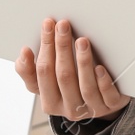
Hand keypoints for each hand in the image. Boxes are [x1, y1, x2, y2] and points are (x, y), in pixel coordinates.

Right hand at [14, 16, 130, 122]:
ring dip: (83, 62)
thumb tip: (23, 53)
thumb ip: (32, 71)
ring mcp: (91, 109)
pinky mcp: (111, 106)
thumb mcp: (49, 84)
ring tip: (82, 41)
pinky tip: (100, 67)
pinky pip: (106, 96)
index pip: (43, 72)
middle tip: (63, 25)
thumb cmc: (72, 89)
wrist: (101, 105)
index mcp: (50, 102)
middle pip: (63, 77)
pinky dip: (103, 81)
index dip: (44, 47)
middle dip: (62, 47)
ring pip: (85, 87)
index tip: (47, 25)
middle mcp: (69, 108)